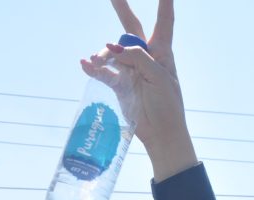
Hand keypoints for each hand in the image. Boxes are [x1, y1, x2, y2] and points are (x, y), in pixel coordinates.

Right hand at [82, 0, 197, 180]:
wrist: (160, 133)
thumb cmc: (167, 104)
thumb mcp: (158, 77)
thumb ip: (138, 57)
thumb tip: (112, 47)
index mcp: (162, 53)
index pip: (164, 23)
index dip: (164, 5)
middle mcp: (146, 57)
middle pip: (131, 28)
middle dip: (122, 9)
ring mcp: (130, 69)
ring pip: (112, 52)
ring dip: (103, 55)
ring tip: (95, 61)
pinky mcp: (118, 84)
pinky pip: (103, 71)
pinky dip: (94, 68)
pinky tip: (86, 65)